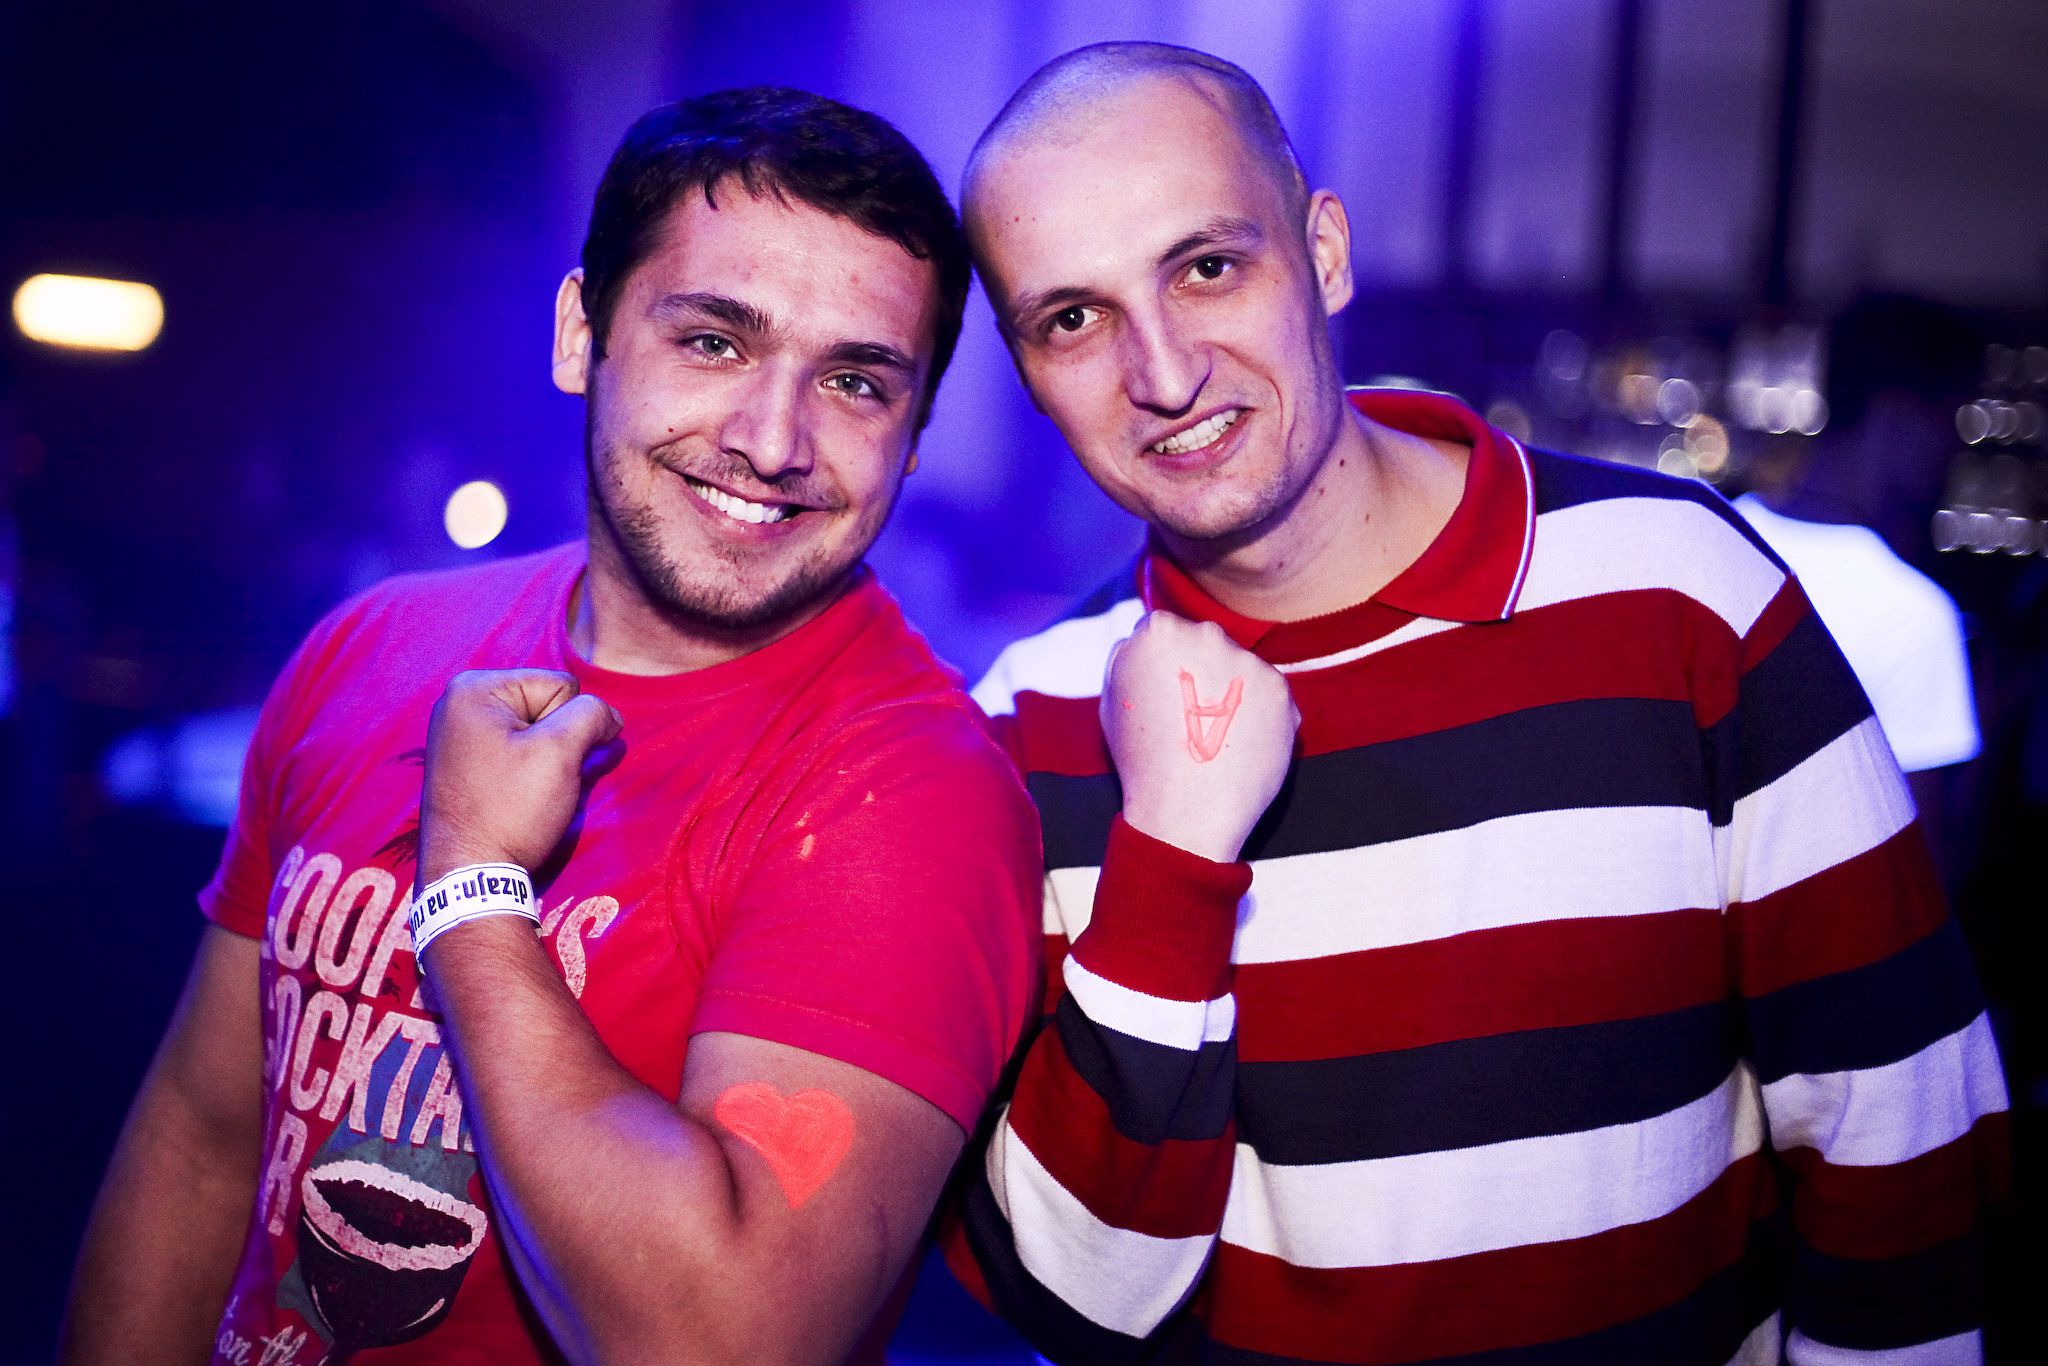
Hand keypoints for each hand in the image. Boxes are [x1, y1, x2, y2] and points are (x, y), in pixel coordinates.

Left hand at [417, 669, 621, 885]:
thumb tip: (610, 717)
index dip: (570, 726)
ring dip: (548, 758)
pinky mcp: (464, 761)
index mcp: (475, 688)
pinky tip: (520, 795)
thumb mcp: (561, 753)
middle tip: (539, 781)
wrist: (470, 873)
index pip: (561, 686)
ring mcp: (459, 732)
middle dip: (558, 741)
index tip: (546, 764)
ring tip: (530, 792)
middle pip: (547, 705)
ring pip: (536, 730)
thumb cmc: (512, 808)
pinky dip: (529, 769)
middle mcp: (459, 701)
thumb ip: (593, 716)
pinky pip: (516, 749)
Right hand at [1100, 611, 1297, 862]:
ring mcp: (1249, 661)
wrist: (1188, 812)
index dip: (1161, 665)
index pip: (1163, 630)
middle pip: (1205, 642)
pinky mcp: (1281, 690)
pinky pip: (1268, 694)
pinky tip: (1240, 743)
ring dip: (1231, 691)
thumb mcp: (1110, 699)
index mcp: (1159, 631)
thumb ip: (1130, 656)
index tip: (1162, 693)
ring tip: (1216, 736)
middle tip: (1190, 716)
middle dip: (1200, 669)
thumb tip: (1150, 640)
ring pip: (1240, 668)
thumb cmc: (1141, 760)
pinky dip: (1258, 714)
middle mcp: (1208, 634)